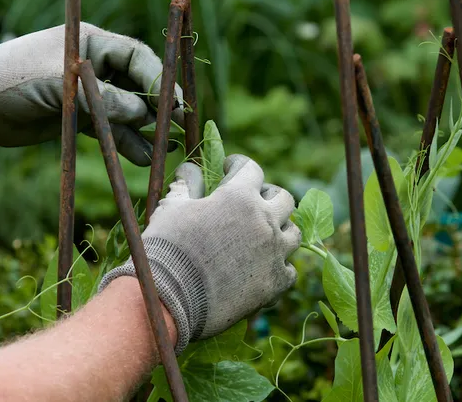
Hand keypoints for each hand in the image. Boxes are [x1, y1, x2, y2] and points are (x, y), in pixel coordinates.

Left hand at [0, 23, 183, 165]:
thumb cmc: (11, 81)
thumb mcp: (57, 86)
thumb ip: (101, 99)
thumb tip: (142, 114)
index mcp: (90, 45)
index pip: (136, 59)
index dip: (159, 80)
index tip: (176, 104)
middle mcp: (94, 68)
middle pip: (136, 86)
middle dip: (157, 108)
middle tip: (178, 128)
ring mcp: (87, 94)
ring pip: (126, 112)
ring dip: (145, 131)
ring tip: (164, 150)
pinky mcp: (78, 118)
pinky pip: (109, 130)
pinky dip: (124, 143)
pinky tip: (142, 158)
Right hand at [99, 154, 300, 352]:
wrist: (169, 297)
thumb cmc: (167, 247)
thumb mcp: (172, 208)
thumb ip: (187, 185)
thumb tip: (189, 168)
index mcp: (239, 197)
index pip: (251, 169)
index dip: (238, 165)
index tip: (229, 168)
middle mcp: (264, 221)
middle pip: (283, 198)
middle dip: (267, 195)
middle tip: (253, 200)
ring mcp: (274, 253)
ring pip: (293, 232)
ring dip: (280, 229)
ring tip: (263, 234)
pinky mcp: (275, 283)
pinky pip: (289, 269)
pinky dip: (279, 265)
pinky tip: (264, 266)